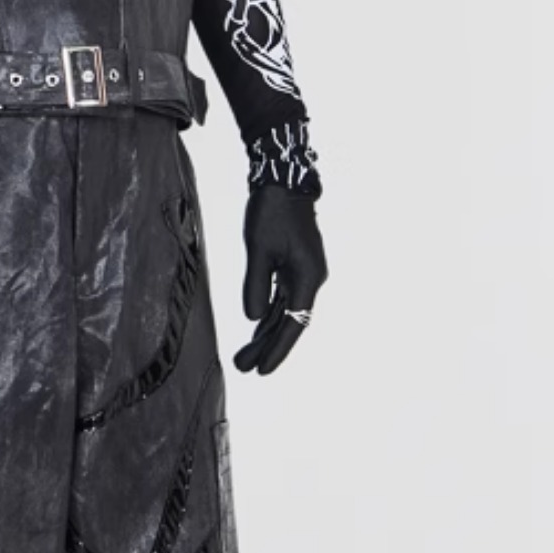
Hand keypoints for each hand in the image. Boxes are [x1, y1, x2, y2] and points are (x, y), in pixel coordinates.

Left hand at [233, 183, 326, 374]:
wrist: (283, 182)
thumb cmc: (272, 212)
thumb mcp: (260, 250)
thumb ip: (256, 286)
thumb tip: (254, 319)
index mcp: (307, 277)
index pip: (292, 323)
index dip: (277, 349)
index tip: (262, 370)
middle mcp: (309, 279)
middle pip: (288, 322)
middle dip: (266, 346)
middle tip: (243, 368)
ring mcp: (302, 273)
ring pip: (283, 312)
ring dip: (265, 333)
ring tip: (244, 356)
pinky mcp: (293, 266)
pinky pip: (280, 298)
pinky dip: (267, 314)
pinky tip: (256, 328)